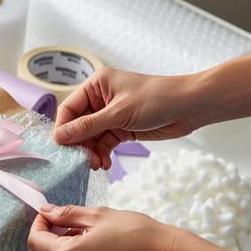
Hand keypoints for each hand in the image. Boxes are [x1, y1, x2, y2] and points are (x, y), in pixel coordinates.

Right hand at [54, 67, 199, 169]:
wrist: (190, 107)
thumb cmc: (157, 98)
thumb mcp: (118, 113)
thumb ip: (87, 126)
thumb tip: (60, 136)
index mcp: (96, 85)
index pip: (69, 108)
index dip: (63, 128)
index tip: (61, 147)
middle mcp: (100, 99)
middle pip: (78, 125)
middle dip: (79, 144)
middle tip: (81, 160)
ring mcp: (110, 114)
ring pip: (90, 137)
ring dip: (91, 152)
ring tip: (95, 164)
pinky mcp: (121, 128)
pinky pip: (103, 143)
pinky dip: (102, 153)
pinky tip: (104, 163)